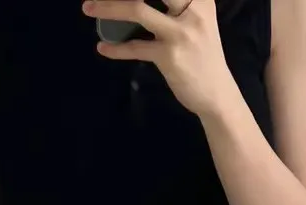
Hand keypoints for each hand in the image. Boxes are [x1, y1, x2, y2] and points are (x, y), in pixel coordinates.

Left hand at [84, 0, 238, 118]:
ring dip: (108, 7)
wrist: (217, 94)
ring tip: (88, 8)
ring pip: (138, 9)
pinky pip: (135, 48)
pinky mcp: (168, 57)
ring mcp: (179, 34)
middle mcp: (192, 11)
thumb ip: (179, 5)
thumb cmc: (204, 56)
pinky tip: (103, 47)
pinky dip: (115, 49)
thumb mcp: (199, 21)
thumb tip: (143, 1)